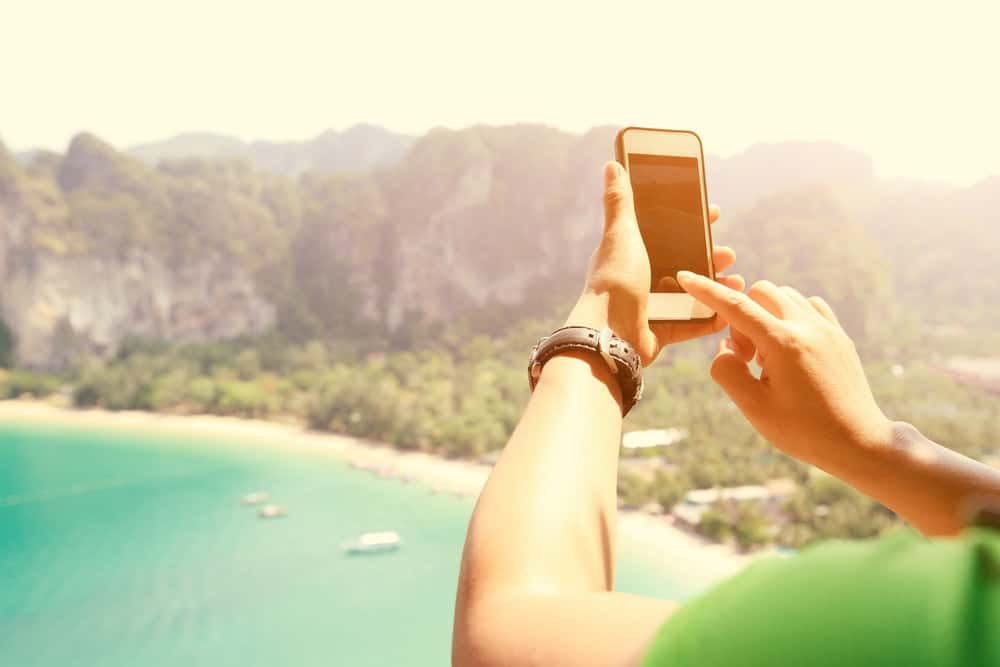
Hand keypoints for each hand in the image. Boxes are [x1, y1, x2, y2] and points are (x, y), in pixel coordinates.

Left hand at [565, 161, 744, 365]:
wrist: (610, 333)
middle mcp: (641, 280)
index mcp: (632, 255)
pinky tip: (731, 309)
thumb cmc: (614, 281)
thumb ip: (619, 202)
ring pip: (692, 293)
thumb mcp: (621, 234)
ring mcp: (652, 307)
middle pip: (684, 263)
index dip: (691, 223)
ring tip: (736, 281)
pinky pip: (693, 323)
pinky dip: (712, 316)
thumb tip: (612, 165)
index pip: (666, 233)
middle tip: (729, 253)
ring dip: (716, 286)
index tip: (715, 213)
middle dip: (710, 256)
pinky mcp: (662, 331)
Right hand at [675, 272, 892, 467]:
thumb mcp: (754, 408)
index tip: (686, 277)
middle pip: (760, 292)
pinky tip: (789, 348)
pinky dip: (790, 316)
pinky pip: (808, 306)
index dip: (706, 290)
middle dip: (742, 317)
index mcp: (782, 343)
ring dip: (765, 315)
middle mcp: (807, 327)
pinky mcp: (840, 336)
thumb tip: (725, 348)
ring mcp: (827, 328)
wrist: (858, 442)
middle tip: (746, 357)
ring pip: (785, 295)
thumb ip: (727, 372)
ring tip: (768, 357)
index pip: (735, 306)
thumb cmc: (803, 431)